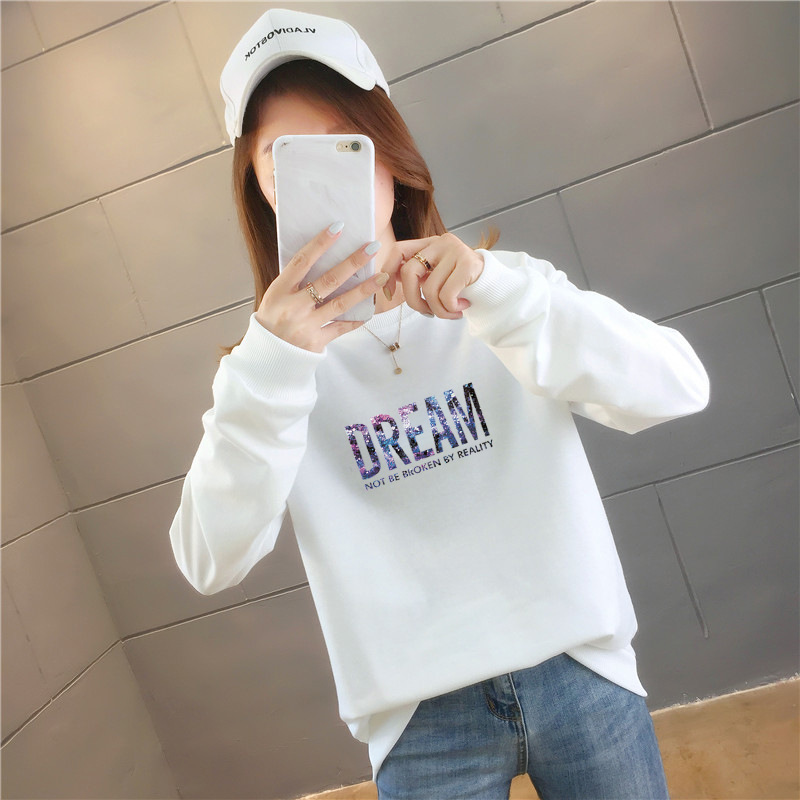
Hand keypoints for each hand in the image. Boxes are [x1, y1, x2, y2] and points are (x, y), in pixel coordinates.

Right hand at [255, 223, 387, 352]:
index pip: (302, 261)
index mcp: (280, 290)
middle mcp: (293, 307)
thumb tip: (321, 257)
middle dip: (352, 262)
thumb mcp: (275, 296)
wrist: (266, 357)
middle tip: (372, 247)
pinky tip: (370, 310)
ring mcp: (306, 325)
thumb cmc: (272, 321)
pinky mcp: (316, 342)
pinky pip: (341, 328)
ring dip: (363, 290)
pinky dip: (355, 319)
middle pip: (328, 280)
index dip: (320, 243)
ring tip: (381, 277)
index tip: (338, 228)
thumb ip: (295, 281)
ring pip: (340, 304)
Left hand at [386, 233, 484, 319]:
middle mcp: (440, 242)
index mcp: (429, 244)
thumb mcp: (435, 276)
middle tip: (426, 313)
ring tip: (450, 312)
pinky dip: (450, 308)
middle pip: (409, 272)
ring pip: (430, 288)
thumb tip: (388, 282)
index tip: (388, 293)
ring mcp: (455, 250)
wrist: (494, 284)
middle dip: (413, 300)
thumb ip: (417, 276)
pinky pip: (446, 295)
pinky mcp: (468, 264)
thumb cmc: (461, 284)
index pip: (398, 250)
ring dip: (438, 310)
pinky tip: (461, 307)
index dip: (388, 271)